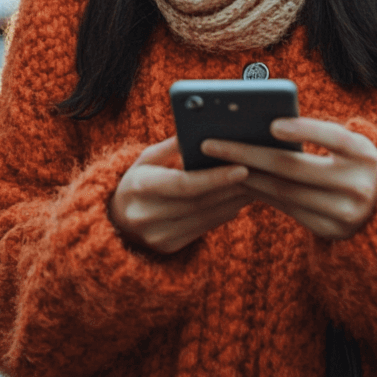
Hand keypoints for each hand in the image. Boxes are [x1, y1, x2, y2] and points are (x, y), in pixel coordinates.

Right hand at [109, 136, 251, 254]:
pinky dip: (226, 212)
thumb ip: (171, 146)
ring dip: (235, 200)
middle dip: (232, 186)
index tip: (242, 168)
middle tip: (260, 170)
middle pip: (200, 201)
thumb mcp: (144, 159)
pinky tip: (240, 198)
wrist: (115, 222)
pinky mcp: (169, 247)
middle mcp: (146, 215)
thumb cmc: (137, 181)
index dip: (214, 178)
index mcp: (139, 186)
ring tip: (256, 182)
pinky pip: (206, 228)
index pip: (183, 184)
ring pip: (207, 217)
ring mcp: (158, 235)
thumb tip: (200, 128)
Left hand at [201, 118, 376, 240]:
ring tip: (217, 162)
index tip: (272, 124)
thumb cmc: (354, 163)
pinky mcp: (329, 230)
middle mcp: (359, 186)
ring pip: (284, 192)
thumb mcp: (350, 146)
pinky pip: (287, 209)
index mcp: (366, 155)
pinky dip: (260, 193)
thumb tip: (262, 125)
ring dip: (246, 176)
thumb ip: (319, 135)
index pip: (333, 138)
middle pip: (295, 168)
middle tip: (212, 143)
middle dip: (249, 153)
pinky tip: (239, 180)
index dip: (304, 130)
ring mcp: (344, 213)